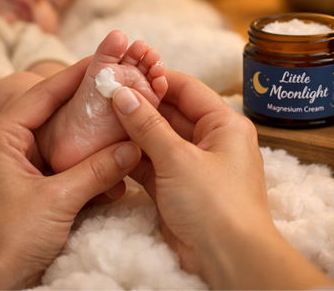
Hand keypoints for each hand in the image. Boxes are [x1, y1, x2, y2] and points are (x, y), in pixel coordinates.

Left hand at [0, 57, 141, 290]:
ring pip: (54, 133)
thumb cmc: (8, 241)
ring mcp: (13, 161)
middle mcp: (2, 143)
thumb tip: (133, 147)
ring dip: (84, 128)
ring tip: (112, 114)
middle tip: (112, 84)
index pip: (43, 93)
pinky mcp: (24, 179)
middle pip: (50, 109)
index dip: (75, 75)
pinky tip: (103, 153)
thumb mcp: (59, 201)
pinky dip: (79, 154)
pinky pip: (56, 156)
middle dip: (82, 99)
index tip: (103, 60)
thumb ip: (98, 171)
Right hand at [112, 70, 267, 271]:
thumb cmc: (216, 204)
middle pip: (172, 113)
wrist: (228, 260)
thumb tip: (123, 94)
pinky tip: (111, 145)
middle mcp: (211, 140)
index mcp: (224, 124)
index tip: (129, 72)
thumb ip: (147, 126)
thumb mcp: (178, 159)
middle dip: (142, 105)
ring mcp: (193, 163)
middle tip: (110, 94)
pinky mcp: (179, 185)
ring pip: (160, 138)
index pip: (188, 89)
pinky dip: (135, 155)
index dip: (158, 78)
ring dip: (135, 131)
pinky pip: (154, 162)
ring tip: (105, 116)